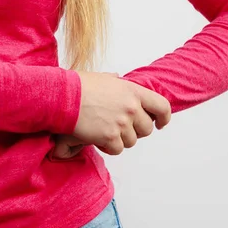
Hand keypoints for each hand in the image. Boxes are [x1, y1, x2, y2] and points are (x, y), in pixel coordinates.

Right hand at [51, 71, 170, 157]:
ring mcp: (121, 123)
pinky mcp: (109, 137)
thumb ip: (115, 80)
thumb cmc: (79, 86)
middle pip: (146, 129)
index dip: (164, 117)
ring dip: (120, 140)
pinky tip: (99, 139)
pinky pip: (117, 149)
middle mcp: (131, 108)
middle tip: (122, 129)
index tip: (160, 123)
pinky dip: (109, 147)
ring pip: (131, 141)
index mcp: (133, 91)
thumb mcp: (102, 78)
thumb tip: (116, 77)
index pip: (161, 106)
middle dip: (136, 131)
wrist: (63, 97)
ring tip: (105, 131)